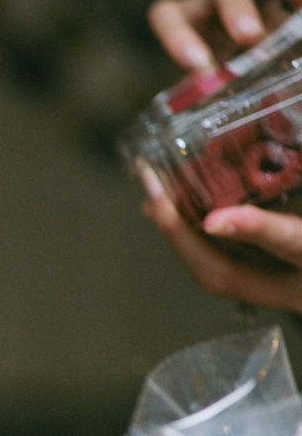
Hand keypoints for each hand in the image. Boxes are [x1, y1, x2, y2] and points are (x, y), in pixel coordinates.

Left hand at [144, 179, 301, 312]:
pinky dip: (203, 208)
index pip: (174, 230)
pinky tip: (207, 192)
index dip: (160, 198)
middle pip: (177, 230)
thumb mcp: (298, 245)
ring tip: (173, 171)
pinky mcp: (240, 262)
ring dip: (182, 201)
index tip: (149, 168)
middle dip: (165, 196)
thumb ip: (260, 231)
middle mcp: (215, 273)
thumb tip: (212, 221)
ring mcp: (227, 268)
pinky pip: (210, 232)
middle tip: (158, 161)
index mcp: (220, 272)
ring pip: (191, 231)